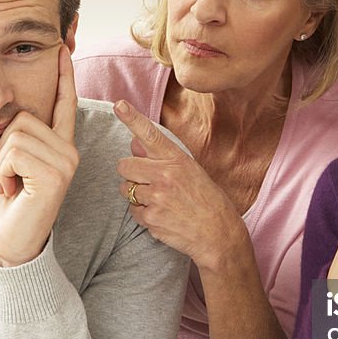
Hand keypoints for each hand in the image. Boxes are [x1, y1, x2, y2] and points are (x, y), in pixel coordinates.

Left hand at [0, 46, 78, 266]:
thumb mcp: (14, 163)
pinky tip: (12, 192)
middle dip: (4, 145)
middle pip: (22, 117)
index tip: (62, 48)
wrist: (15, 242)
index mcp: (62, 146)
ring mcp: (65, 163)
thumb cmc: (12, 204)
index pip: (65, 104)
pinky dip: (2, 172)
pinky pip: (13, 153)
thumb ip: (19, 138)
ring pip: (14, 134)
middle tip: (11, 176)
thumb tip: (10, 111)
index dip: (63, 76)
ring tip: (12, 184)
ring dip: (1, 162)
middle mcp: (69, 151)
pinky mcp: (54, 176)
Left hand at [112, 99, 243, 270]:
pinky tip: (163, 216)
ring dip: (136, 196)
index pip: (150, 135)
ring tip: (161, 201)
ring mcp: (157, 197)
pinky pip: (133, 211)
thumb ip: (160, 157)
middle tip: (148, 183)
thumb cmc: (205, 199)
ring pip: (125, 189)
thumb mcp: (190, 171)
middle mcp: (166, 175)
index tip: (119, 105)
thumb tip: (133, 143)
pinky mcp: (151, 218)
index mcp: (177, 159)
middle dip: (131, 174)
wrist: (218, 233)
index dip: (132, 118)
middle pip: (124, 165)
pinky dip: (143, 215)